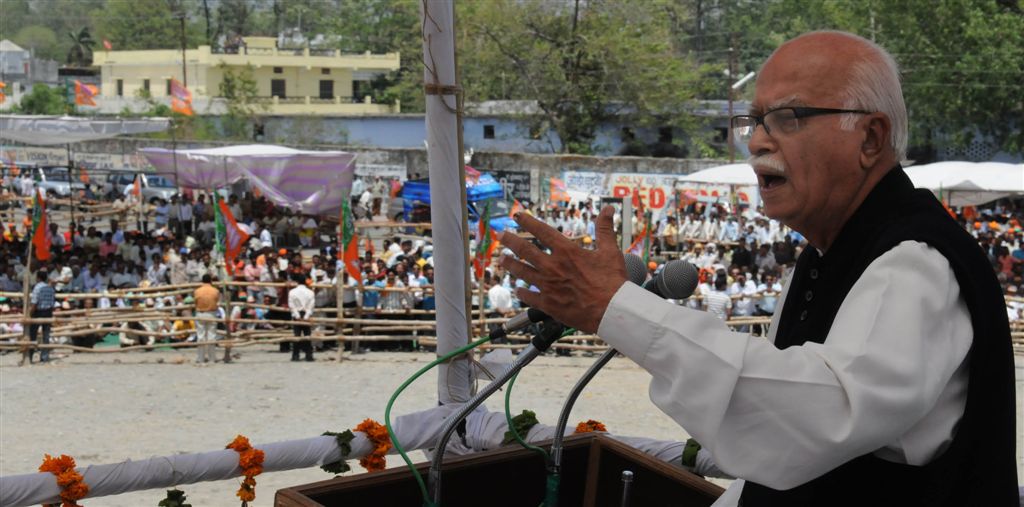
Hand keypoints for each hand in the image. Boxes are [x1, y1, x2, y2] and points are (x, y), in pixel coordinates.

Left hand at [499, 206, 625, 332]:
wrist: (612, 311)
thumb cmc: (612, 282)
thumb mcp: (610, 251)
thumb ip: (605, 229)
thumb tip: (607, 209)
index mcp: (566, 252)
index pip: (542, 231)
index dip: (528, 221)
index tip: (517, 215)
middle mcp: (553, 267)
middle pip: (524, 250)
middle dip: (510, 241)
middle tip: (500, 235)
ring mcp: (548, 286)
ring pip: (522, 272)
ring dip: (510, 264)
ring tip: (502, 260)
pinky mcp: (548, 304)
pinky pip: (528, 296)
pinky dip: (521, 292)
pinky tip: (518, 289)